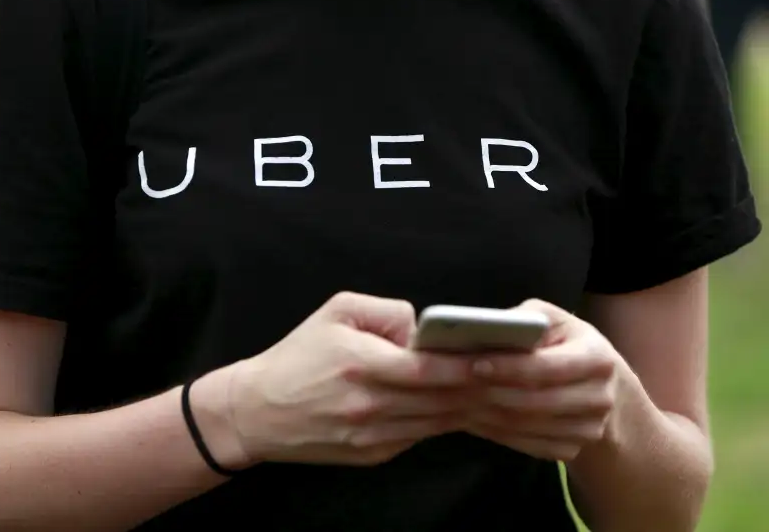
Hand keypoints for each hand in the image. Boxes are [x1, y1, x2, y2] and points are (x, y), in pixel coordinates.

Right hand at [222, 292, 474, 466]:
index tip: (498, 357)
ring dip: (466, 406)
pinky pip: (418, 435)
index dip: (467, 365)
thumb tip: (423, 328)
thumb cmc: (297, 356)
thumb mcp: (336, 312)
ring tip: (493, 388)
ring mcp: (373, 436)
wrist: (258, 412)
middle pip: (441, 399)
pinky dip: (440, 420)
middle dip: (479, 387)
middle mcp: (371, 406)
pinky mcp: (373, 455)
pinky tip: (455, 405)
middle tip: (510, 373)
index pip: (429, 369)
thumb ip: (386, 312)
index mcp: (362, 365)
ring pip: (436, 422)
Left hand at [466, 299, 621, 461]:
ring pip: (525, 426)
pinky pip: (525, 444)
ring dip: (484, 414)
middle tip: (451, 387)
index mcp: (597, 358)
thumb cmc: (566, 342)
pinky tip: (471, 417)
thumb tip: (484, 328)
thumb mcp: (553, 320)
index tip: (473, 365)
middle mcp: (599, 398)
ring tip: (452, 400)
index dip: (507, 367)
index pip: (545, 367)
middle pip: (533, 401)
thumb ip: (524, 319)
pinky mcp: (572, 450)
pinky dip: (494, 432)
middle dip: (488, 393)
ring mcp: (588, 430)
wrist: (602, 386)